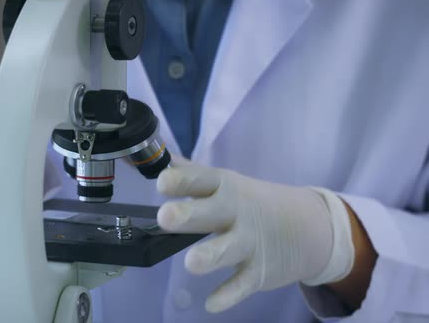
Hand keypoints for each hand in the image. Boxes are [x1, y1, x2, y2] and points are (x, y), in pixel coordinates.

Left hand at [157, 159, 354, 312]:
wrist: (307, 227)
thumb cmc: (249, 202)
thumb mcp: (223, 183)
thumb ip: (188, 173)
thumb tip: (154, 156)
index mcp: (223, 187)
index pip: (201, 180)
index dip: (181, 181)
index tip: (162, 183)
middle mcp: (235, 212)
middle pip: (210, 212)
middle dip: (188, 215)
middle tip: (165, 217)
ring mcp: (249, 242)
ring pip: (226, 250)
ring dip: (209, 256)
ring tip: (191, 262)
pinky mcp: (259, 272)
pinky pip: (241, 284)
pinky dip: (229, 295)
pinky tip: (211, 304)